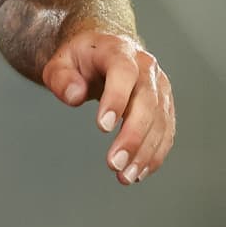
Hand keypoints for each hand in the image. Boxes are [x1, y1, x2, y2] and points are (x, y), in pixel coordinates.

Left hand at [43, 31, 174, 184]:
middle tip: (115, 163)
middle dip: (133, 135)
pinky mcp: (164, 104)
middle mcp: (145, 66)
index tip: (103, 127)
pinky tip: (139, 172)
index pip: (123, 71)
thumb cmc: (80, 60)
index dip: (116, 98)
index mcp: (118, 50)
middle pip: (146, 100)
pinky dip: (154, 154)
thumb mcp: (59, 63)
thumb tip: (74, 94)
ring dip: (145, 151)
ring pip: (160, 120)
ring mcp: (158, 86)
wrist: (103, 52)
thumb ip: (61, 78)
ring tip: (125, 176)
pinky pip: (166, 131)